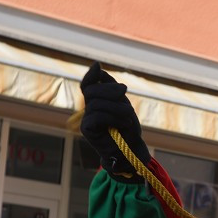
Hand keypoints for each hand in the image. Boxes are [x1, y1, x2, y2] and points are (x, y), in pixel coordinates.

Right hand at [80, 62, 149, 179]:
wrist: (131, 152)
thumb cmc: (128, 129)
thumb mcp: (123, 104)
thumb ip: (111, 88)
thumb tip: (97, 66)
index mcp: (96, 102)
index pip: (88, 85)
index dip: (91, 75)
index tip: (98, 65)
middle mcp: (88, 109)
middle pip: (91, 91)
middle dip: (109, 89)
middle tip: (125, 92)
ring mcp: (86, 120)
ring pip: (96, 103)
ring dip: (116, 106)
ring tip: (129, 115)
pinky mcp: (87, 130)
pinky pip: (96, 116)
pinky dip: (113, 117)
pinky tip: (124, 123)